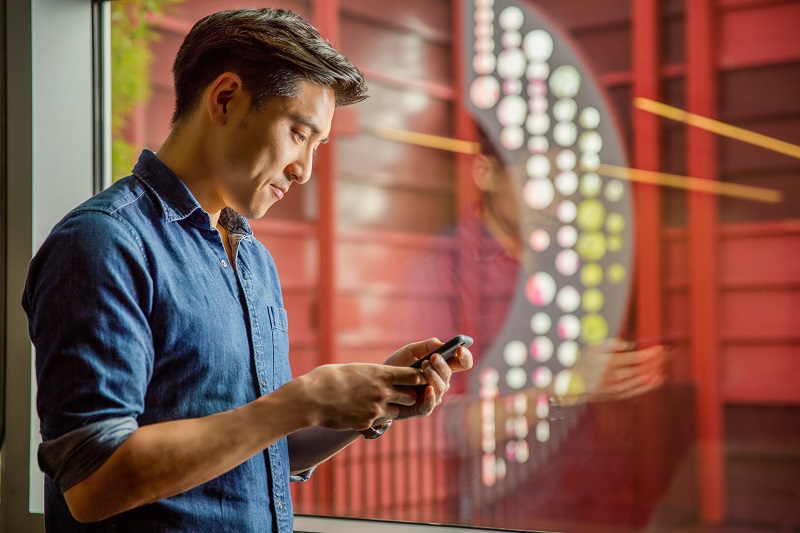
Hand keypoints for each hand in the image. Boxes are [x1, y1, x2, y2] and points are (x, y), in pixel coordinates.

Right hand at [300, 363, 424, 430]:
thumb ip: (371, 374)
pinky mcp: (367, 424)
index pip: (414, 376)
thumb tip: (378, 375)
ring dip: (391, 409)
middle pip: (411, 396)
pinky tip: (359, 413)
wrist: (311, 399)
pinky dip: (374, 419)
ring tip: (374, 404)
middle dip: (406, 396)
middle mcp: (383, 392)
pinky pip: (379, 423)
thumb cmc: (328, 378)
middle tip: (396, 394)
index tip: (414, 378)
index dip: (416, 377)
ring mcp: (376, 410)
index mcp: (380, 374)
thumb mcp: (354, 369)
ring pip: (397, 412)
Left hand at [383, 338, 473, 419]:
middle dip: (442, 365)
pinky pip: (431, 404)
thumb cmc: (396, 367)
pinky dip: (431, 396)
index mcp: (441, 367)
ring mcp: (432, 396)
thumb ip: (425, 346)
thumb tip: (441, 344)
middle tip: (433, 358)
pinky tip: (428, 388)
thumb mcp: (409, 352)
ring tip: (424, 367)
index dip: (464, 356)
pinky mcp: (422, 408)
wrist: (377, 385)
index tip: (460, 349)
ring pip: (442, 388)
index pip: (461, 363)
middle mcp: (440, 382)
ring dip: (434, 377)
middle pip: (450, 374)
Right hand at [558, 338, 668, 404]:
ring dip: (658, 370)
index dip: (652, 352)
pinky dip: (651, 384)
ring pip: (644, 379)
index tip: (662, 346)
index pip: (638, 358)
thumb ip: (612, 344)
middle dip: (659, 359)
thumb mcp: (594, 347)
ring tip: (666, 362)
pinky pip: (639, 390)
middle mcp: (616, 377)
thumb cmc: (583, 363)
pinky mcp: (619, 395)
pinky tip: (659, 377)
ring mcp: (618, 388)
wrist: (573, 385)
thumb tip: (631, 344)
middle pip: (644, 368)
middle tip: (669, 352)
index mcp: (611, 363)